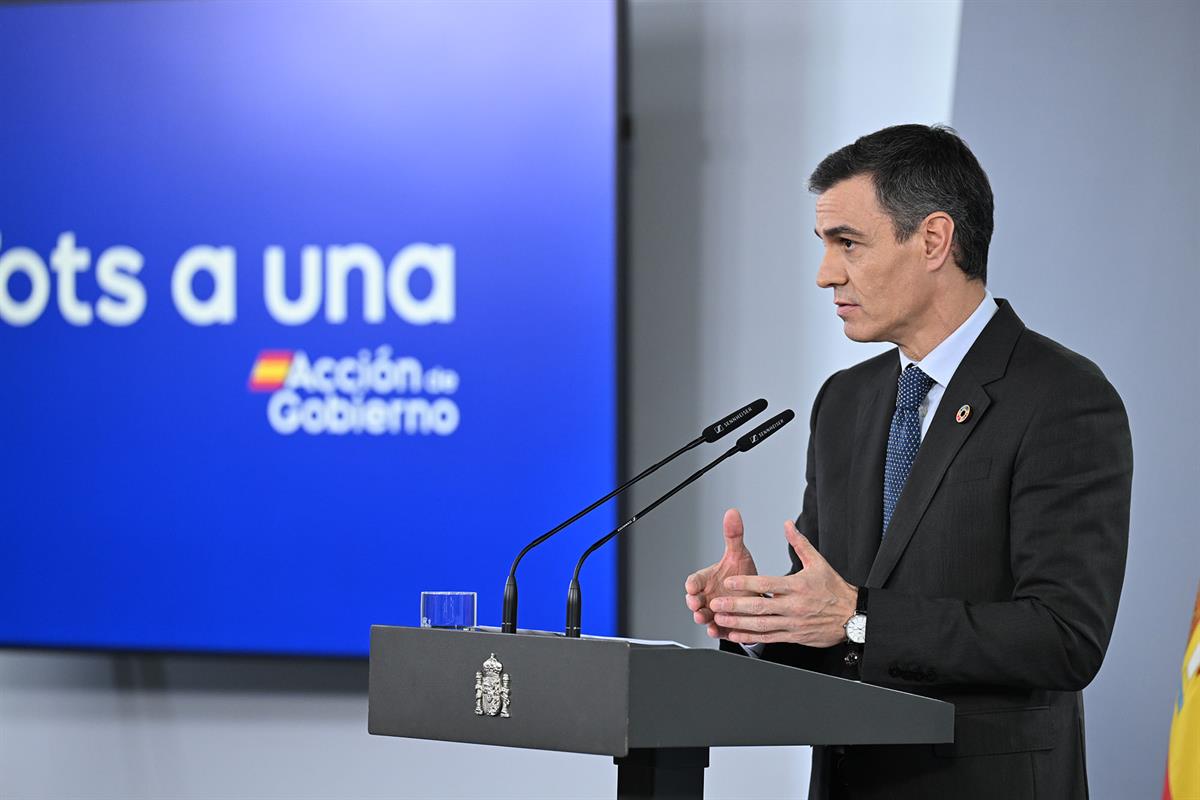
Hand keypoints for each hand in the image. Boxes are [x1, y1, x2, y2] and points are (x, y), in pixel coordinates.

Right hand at [684, 508, 758, 638]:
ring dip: (701, 617)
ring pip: (703, 616)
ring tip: (704, 618)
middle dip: (693, 603)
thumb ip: (733, 535)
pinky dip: (715, 631)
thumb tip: (732, 513)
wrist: (757, 595)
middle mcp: (707, 596)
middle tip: (696, 603)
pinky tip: (716, 630)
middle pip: (694, 600)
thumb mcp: (739, 554)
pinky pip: (716, 629)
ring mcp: (714, 611)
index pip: (694, 580)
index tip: (692, 586)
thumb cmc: (742, 574)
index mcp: (707, 579)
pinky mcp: (723, 625)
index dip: (692, 584)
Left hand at [709, 520, 857, 647]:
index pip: (767, 584)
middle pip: (760, 606)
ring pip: (762, 624)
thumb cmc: (834, 589)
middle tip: (716, 603)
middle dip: (735, 605)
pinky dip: (751, 637)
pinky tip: (736, 635)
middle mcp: (794, 605)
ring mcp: (793, 623)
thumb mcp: (818, 562)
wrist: (853, 616)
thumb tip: (787, 524)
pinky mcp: (794, 636)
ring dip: (739, 623)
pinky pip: (769, 637)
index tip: (728, 582)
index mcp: (798, 586)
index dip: (746, 583)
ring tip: (721, 619)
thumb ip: (799, 543)